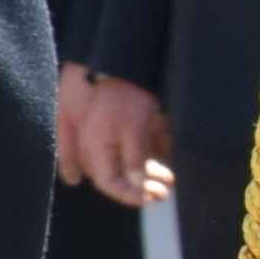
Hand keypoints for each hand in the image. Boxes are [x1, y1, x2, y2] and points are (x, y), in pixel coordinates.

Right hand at [56, 68, 173, 208]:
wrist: (111, 59)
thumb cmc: (123, 93)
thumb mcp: (135, 129)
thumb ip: (135, 159)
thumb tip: (137, 185)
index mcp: (96, 149)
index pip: (111, 184)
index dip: (132, 196)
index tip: (153, 198)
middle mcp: (92, 146)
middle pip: (114, 174)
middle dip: (141, 184)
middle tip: (165, 189)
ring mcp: (95, 135)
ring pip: (118, 161)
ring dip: (143, 170)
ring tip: (168, 173)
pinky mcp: (102, 124)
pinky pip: (119, 147)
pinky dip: (137, 155)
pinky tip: (157, 156)